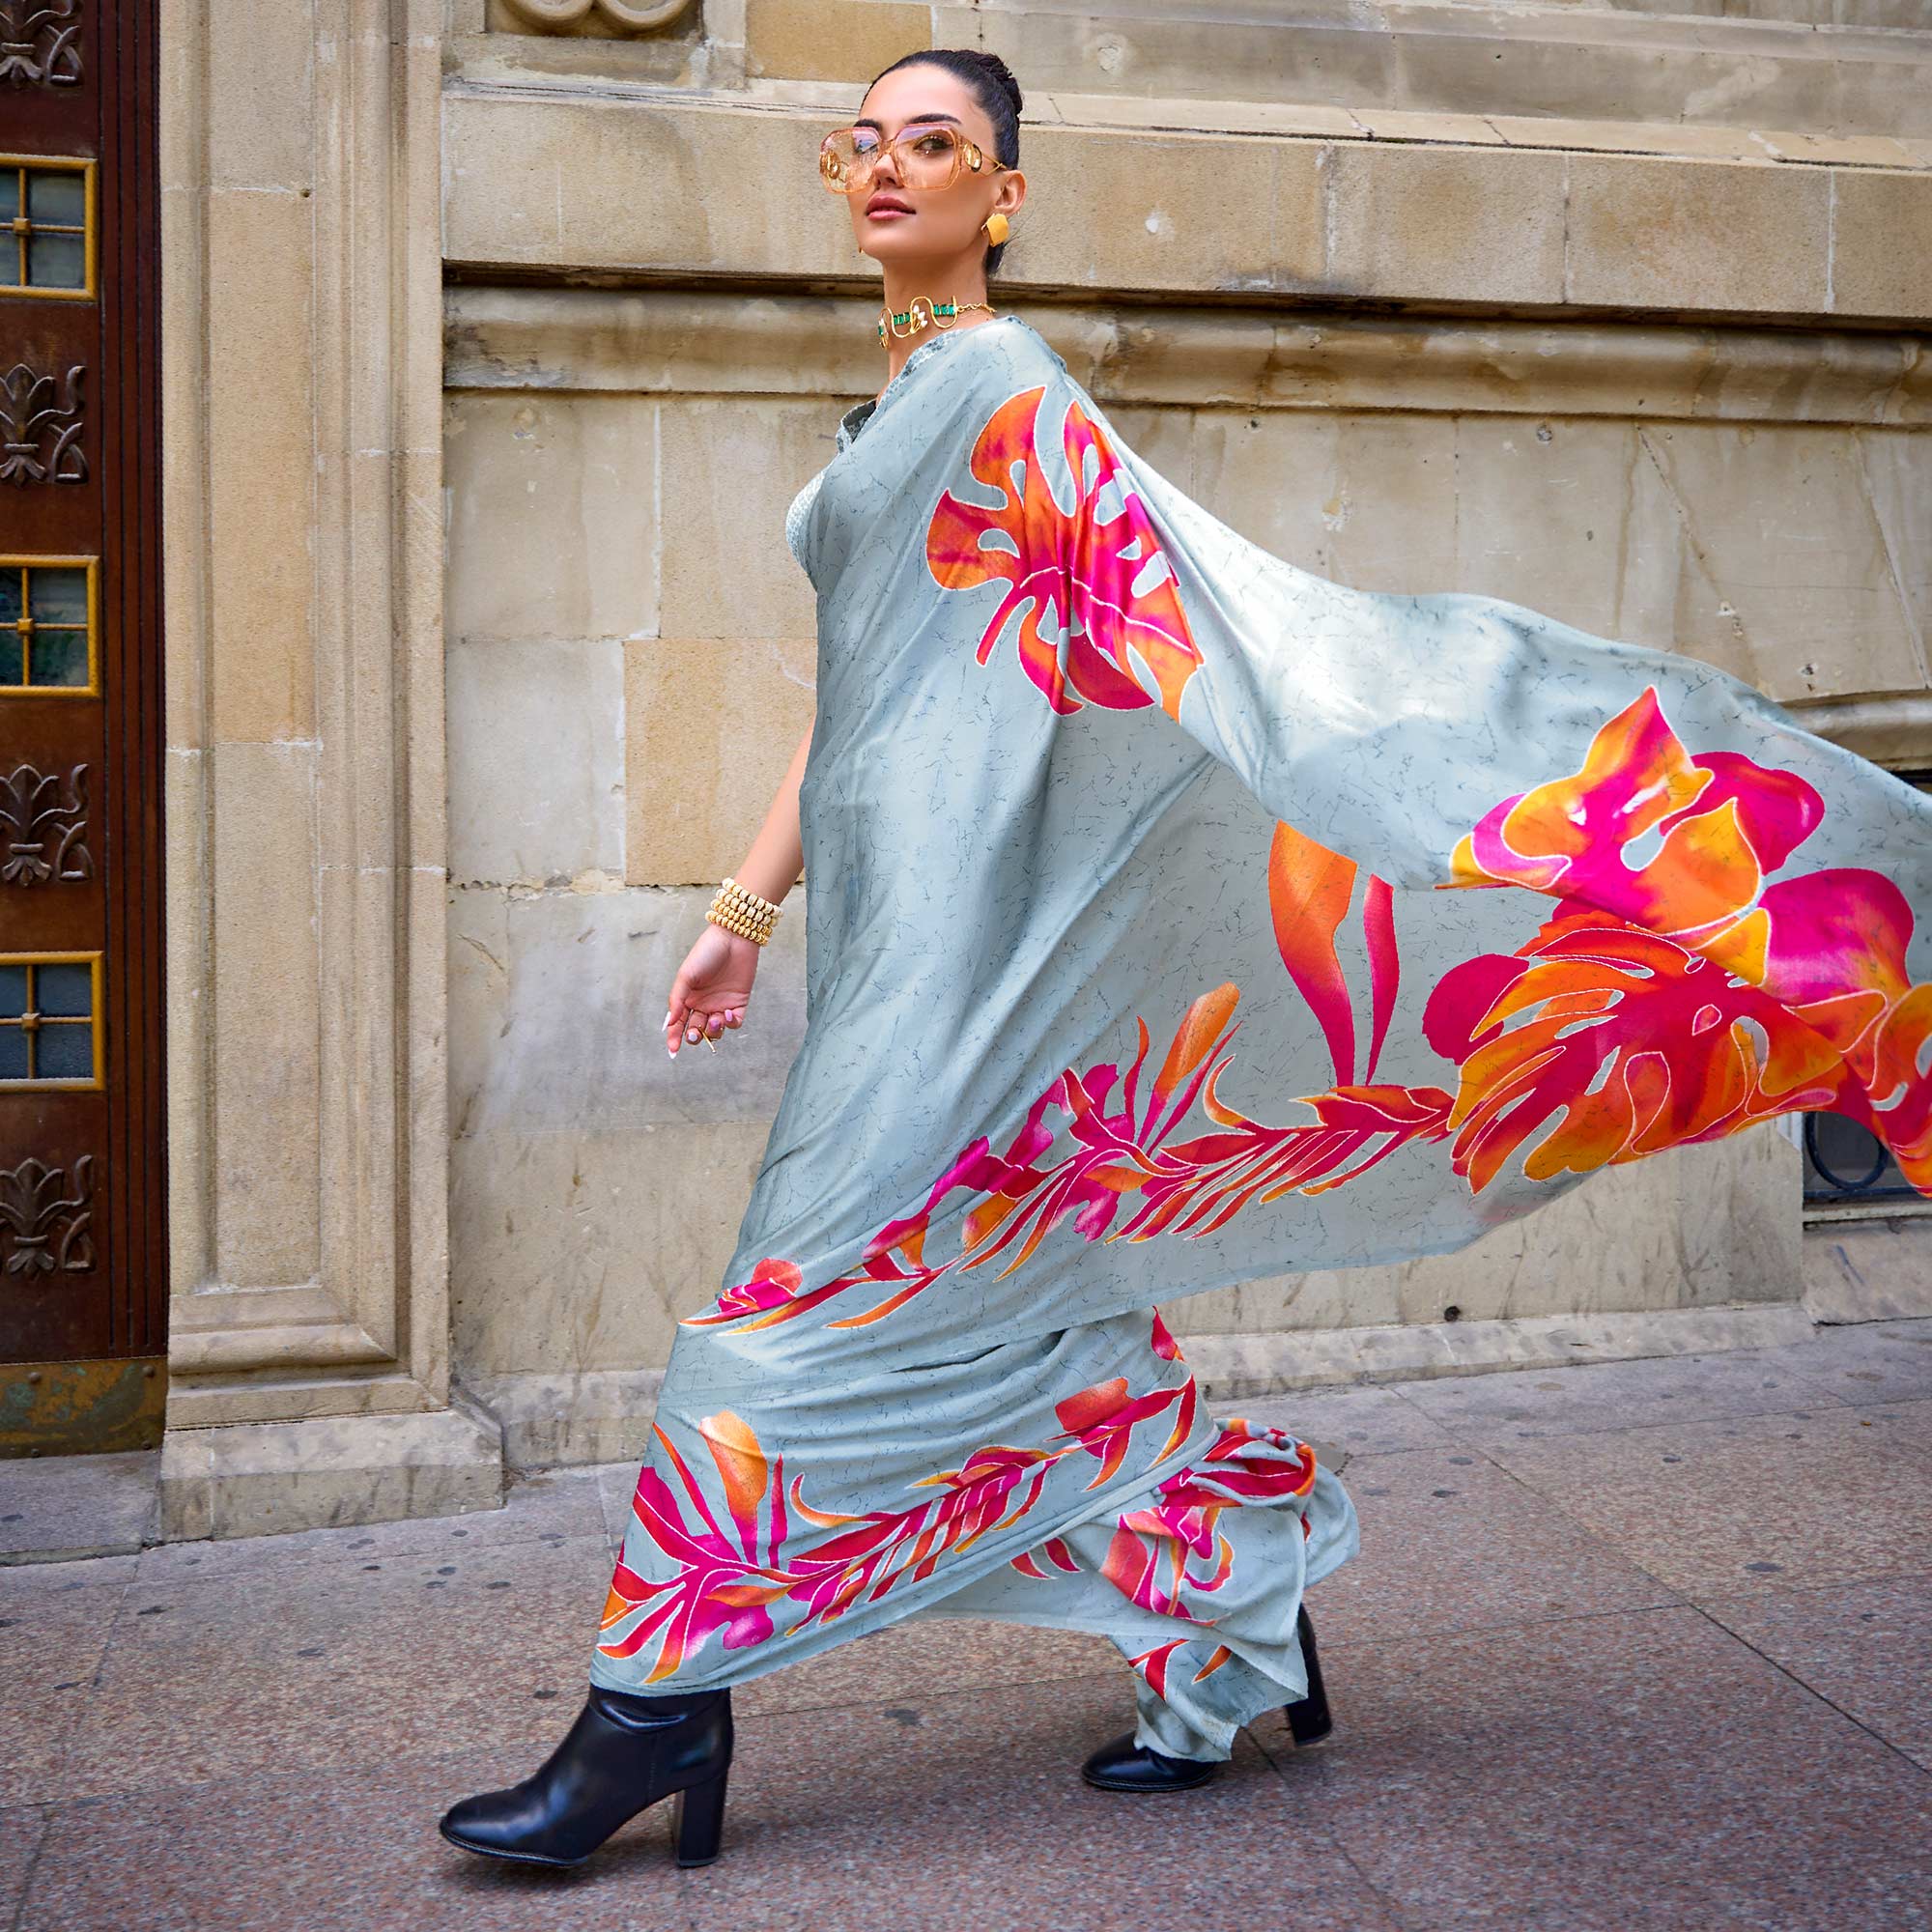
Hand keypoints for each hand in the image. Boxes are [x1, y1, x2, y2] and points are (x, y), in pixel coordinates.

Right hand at [665, 921, 759, 1056]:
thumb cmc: (706, 953)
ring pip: (716, 1030)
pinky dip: (730, 1023)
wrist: (733, 939)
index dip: (674, 1038)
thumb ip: (677, 999)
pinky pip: (735, 1023)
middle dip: (695, 1036)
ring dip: (713, 1030)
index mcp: (688, 999)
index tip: (673, 1051)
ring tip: (714, 1018)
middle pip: (697, 1030)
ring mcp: (721, 1004)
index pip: (679, 1024)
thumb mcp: (686, 975)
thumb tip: (670, 1022)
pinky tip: (727, 1013)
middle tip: (695, 1033)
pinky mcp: (739, 1003)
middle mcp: (703, 1004)